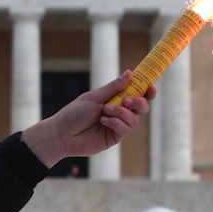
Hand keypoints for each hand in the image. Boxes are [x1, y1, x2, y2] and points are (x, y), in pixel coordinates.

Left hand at [21, 73, 153, 167]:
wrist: (62, 134)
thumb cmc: (74, 113)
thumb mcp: (94, 97)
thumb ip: (113, 88)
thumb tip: (130, 73)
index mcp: (115, 99)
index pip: (136, 93)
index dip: (147, 90)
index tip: (151, 87)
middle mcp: (119, 112)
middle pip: (142, 107)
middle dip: (139, 102)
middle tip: (126, 100)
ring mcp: (118, 125)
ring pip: (134, 119)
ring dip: (121, 112)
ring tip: (105, 110)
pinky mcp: (114, 137)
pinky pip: (124, 129)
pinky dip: (116, 122)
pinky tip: (103, 121)